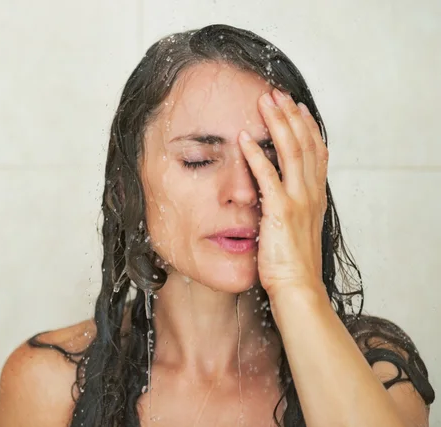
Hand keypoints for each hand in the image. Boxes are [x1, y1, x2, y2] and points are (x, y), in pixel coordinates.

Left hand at [239, 88, 328, 299]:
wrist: (298, 287)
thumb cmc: (294, 263)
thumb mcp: (298, 229)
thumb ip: (293, 207)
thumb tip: (281, 196)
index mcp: (315, 196)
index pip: (316, 152)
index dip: (307, 127)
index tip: (297, 108)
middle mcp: (311, 192)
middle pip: (304, 143)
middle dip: (290, 115)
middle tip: (277, 94)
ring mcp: (298, 200)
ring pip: (290, 151)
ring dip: (277, 123)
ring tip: (264, 103)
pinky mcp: (281, 210)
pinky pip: (267, 175)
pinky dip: (255, 154)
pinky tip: (244, 138)